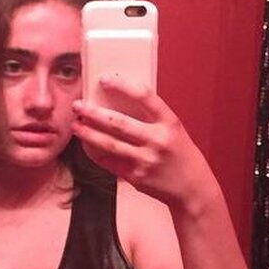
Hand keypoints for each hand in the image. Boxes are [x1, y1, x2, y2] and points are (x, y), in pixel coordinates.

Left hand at [71, 78, 219, 213]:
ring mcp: (146, 160)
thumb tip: (117, 102)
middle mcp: (158, 140)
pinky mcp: (136, 177)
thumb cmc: (180, 154)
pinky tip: (86, 145)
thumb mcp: (173, 130)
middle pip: (118, 122)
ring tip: (76, 125)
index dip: (122, 86)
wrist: (192, 189)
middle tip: (78, 105)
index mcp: (169, 122)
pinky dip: (95, 152)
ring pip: (109, 144)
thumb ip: (151, 117)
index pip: (144, 96)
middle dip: (93, 112)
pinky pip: (109, 162)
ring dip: (88, 134)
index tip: (104, 79)